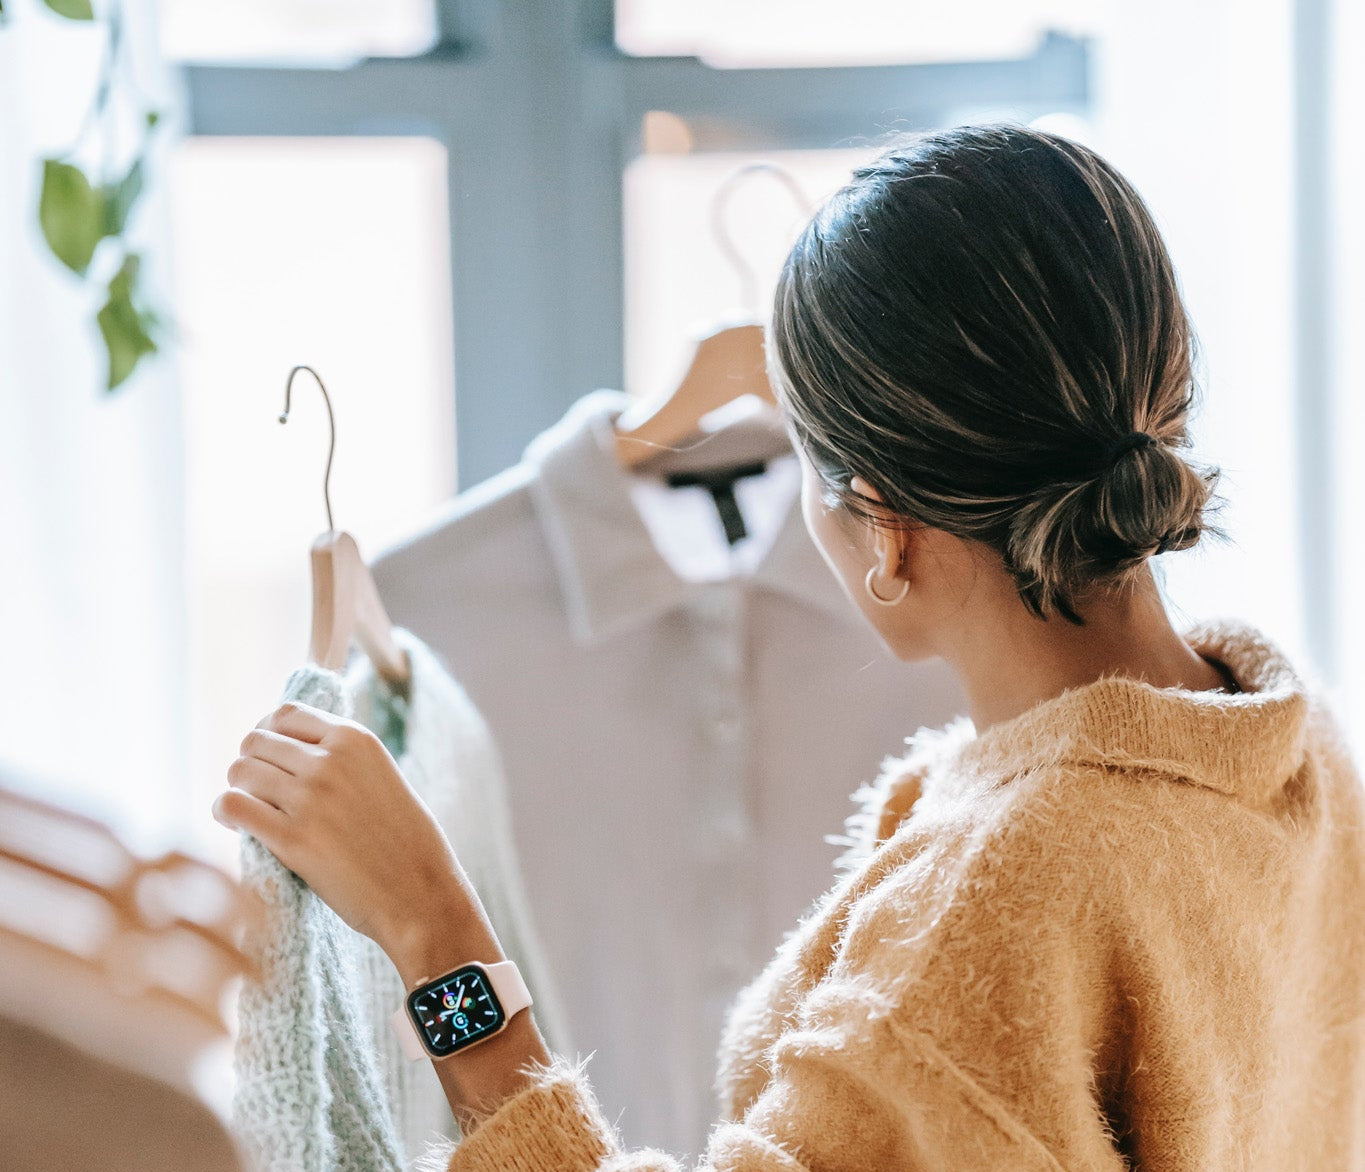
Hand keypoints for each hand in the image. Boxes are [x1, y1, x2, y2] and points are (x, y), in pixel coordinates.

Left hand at [213, 701, 474, 966]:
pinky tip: (236, 825)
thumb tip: (291, 751)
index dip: (268, 734)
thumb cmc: (405, 843)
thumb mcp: (382, 777)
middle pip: (255, 741)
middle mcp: (331, 761)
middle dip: (250, 763)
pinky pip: (233, 806)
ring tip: (248, 810)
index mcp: (356, 739)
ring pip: (240, 771)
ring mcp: (310, 798)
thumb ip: (343, 758)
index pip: (286, 714)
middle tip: (258, 790)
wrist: (420, 894)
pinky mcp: (292, 839)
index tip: (268, 757)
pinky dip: (226, 811)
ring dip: (238, 789)